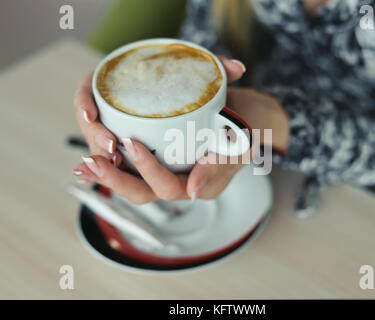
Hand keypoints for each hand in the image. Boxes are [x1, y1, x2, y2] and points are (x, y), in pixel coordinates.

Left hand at [73, 56, 253, 202]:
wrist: (248, 115)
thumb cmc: (248, 126)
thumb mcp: (240, 142)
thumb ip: (218, 165)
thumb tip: (192, 193)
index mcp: (201, 183)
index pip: (168, 187)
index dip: (148, 169)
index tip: (132, 143)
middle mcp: (182, 182)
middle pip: (142, 193)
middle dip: (114, 180)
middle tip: (91, 162)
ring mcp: (170, 171)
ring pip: (133, 183)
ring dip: (106, 175)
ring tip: (83, 164)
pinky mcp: (161, 157)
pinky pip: (132, 166)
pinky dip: (111, 162)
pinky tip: (92, 154)